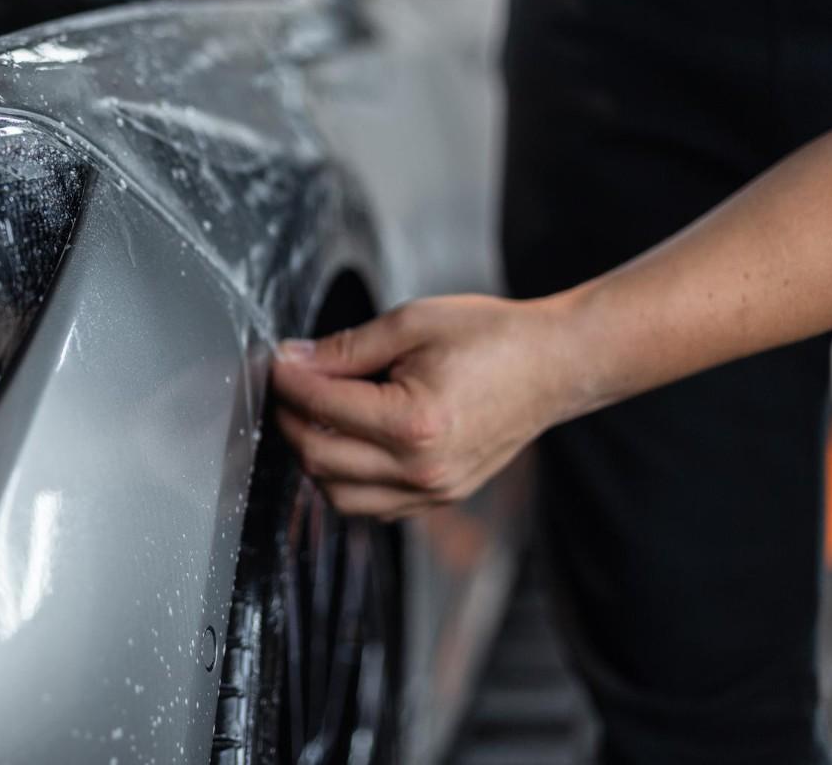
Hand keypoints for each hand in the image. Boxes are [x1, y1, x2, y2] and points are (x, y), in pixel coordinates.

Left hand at [271, 294, 594, 518]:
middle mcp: (422, 469)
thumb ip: (346, 349)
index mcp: (414, 423)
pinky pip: (372, 506)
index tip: (276, 360)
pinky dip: (346, 479)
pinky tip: (345, 441)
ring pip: (338, 495)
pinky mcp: (440, 498)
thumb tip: (293, 360)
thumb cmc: (492, 337)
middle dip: (289, 419)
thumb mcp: (411, 324)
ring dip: (312, 456)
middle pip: (318, 459)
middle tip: (286, 384)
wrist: (555, 364)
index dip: (287, 381)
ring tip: (312, 414)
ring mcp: (433, 491)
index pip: (321, 407)